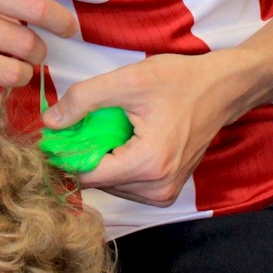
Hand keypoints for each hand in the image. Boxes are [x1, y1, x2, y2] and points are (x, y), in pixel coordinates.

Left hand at [43, 50, 261, 204]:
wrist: (222, 90)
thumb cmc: (180, 81)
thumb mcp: (128, 80)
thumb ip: (84, 99)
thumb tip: (50, 122)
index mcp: (148, 164)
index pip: (87, 175)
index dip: (66, 154)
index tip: (57, 133)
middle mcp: (157, 188)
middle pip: (98, 182)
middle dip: (85, 155)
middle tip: (86, 124)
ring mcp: (164, 193)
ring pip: (111, 185)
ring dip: (102, 160)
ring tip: (111, 129)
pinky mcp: (166, 190)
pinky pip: (127, 184)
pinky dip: (118, 164)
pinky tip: (125, 140)